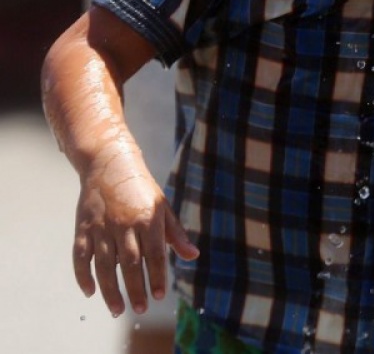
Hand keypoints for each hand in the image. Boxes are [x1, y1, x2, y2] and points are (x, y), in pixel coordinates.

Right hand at [73, 146, 197, 316]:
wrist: (109, 164)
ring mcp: (101, 226)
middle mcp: (125, 223)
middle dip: (135, 288)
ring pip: (104, 264)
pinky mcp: (83, 227)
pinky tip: (90, 292)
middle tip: (141, 309)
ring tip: (117, 309)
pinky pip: (80, 256)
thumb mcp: (163, 206)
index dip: (158, 275)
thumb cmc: (142, 188)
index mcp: (148, 218)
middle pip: (130, 263)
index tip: (160, 296)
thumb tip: (193, 256)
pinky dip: (82, 275)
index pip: (155, 253)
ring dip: (110, 289)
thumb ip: (175, 234)